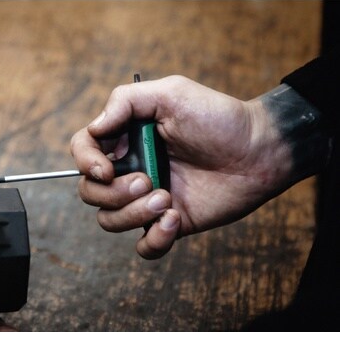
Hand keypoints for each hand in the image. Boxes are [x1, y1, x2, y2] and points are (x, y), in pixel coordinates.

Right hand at [71, 75, 299, 259]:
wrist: (258, 151)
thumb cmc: (217, 118)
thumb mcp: (171, 93)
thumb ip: (126, 101)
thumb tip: (94, 127)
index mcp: (126, 138)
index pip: (83, 150)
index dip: (85, 162)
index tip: (106, 170)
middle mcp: (131, 169)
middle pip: (90, 192)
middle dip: (113, 193)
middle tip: (148, 180)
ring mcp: (147, 199)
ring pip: (109, 220)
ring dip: (133, 214)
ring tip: (167, 200)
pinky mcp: (168, 223)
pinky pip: (143, 246)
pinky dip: (154, 239)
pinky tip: (176, 220)